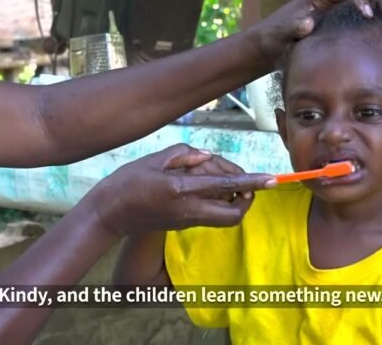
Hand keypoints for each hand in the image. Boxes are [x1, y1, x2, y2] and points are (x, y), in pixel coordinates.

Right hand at [84, 144, 273, 237]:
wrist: (109, 215)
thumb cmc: (126, 183)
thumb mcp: (154, 160)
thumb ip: (185, 155)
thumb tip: (206, 157)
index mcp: (182, 190)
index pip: (226, 186)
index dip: (252, 182)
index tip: (273, 179)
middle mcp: (189, 210)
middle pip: (234, 214)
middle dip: (247, 199)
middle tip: (244, 181)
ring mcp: (187, 221)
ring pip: (225, 217)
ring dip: (232, 200)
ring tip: (219, 178)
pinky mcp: (183, 225)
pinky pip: (210, 216)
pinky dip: (216, 201)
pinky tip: (203, 184)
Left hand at [251, 0, 381, 62]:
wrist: (268, 47)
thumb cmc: (272, 38)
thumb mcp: (279, 34)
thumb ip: (291, 27)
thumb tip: (308, 22)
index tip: (367, 14)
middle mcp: (330, 0)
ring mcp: (336, 11)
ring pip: (367, 1)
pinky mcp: (340, 24)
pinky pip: (363, 17)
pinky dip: (377, 20)